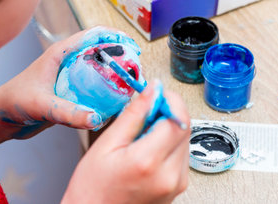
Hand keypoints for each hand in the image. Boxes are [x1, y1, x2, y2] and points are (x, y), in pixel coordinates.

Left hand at [0, 26, 133, 149]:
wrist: (0, 118)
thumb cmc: (13, 102)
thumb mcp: (42, 105)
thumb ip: (68, 112)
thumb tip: (96, 118)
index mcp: (60, 53)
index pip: (93, 35)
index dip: (116, 36)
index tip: (133, 47)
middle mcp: (68, 62)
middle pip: (101, 51)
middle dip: (121, 57)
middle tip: (136, 69)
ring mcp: (70, 77)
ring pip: (100, 70)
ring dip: (115, 75)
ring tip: (131, 85)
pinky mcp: (71, 92)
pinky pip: (94, 88)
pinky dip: (107, 91)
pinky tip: (116, 102)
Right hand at [62, 81, 189, 203]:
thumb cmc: (93, 188)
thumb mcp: (106, 144)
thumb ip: (133, 115)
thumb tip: (152, 90)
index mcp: (149, 162)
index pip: (177, 119)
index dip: (169, 100)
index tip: (155, 92)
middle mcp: (170, 176)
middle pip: (184, 128)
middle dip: (167, 111)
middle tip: (144, 110)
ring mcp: (176, 184)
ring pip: (184, 139)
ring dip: (168, 127)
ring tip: (141, 133)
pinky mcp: (177, 187)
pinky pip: (180, 154)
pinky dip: (167, 143)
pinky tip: (147, 147)